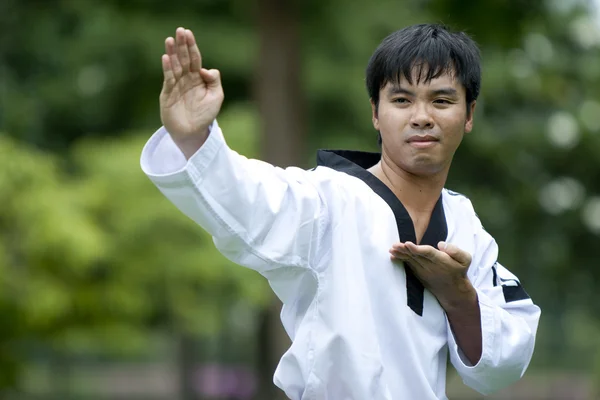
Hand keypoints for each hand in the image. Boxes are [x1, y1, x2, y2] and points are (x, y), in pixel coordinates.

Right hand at [160, 27, 223, 156]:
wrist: (193, 133)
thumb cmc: (205, 115)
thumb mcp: (216, 97)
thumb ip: (214, 81)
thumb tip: (206, 69)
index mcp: (197, 78)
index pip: (195, 58)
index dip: (192, 46)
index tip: (188, 33)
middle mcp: (186, 79)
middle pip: (184, 59)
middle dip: (182, 45)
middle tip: (179, 31)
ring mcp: (176, 86)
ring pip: (174, 66)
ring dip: (172, 53)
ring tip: (169, 40)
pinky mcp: (168, 94)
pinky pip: (168, 79)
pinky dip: (167, 69)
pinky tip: (166, 58)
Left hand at [389, 241, 474, 307]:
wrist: (453, 291)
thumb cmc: (458, 271)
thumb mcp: (465, 259)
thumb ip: (455, 250)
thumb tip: (441, 244)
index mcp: (441, 261)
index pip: (428, 253)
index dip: (417, 249)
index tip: (408, 244)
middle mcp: (431, 266)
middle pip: (416, 256)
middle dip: (405, 250)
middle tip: (394, 245)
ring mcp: (423, 271)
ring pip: (410, 260)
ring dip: (400, 254)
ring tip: (392, 248)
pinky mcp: (419, 274)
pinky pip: (409, 266)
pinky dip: (401, 260)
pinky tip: (393, 256)